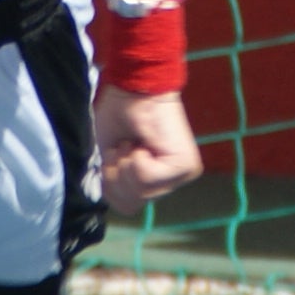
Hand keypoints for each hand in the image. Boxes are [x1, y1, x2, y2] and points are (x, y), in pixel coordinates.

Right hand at [96, 86, 199, 215]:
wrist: (133, 87)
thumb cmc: (119, 115)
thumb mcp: (109, 158)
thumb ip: (114, 185)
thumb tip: (114, 206)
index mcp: (155, 181)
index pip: (126, 207)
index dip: (111, 182)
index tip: (117, 151)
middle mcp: (172, 181)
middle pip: (131, 204)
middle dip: (116, 174)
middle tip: (125, 145)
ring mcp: (182, 175)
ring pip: (139, 193)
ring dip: (125, 164)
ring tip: (134, 142)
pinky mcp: (185, 166)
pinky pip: (146, 178)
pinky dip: (136, 159)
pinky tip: (144, 142)